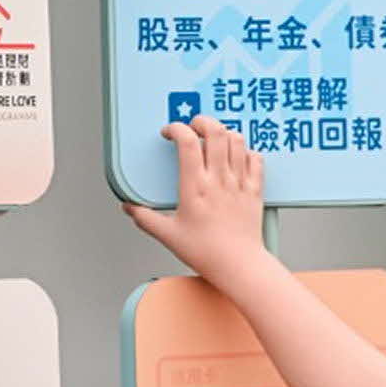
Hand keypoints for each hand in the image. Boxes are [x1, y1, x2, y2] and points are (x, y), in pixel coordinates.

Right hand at [123, 116, 266, 284]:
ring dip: (225, 133)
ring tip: (215, 139)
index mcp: (195, 186)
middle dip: (203, 121)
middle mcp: (218, 179)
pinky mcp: (255, 190)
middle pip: (216, 131)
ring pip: (237, 140)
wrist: (239, 266)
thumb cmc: (207, 252)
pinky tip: (237, 158)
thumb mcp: (168, 235)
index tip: (170, 133)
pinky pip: (256, 158)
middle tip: (194, 127)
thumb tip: (129, 207)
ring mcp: (239, 183)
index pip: (187, 141)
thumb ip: (145, 218)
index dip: (176, 128)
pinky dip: (247, 151)